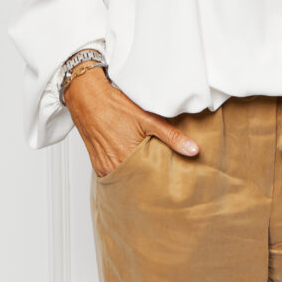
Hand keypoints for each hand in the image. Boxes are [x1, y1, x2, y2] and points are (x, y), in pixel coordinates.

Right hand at [63, 65, 199, 177]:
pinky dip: (123, 172)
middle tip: (162, 183)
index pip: (150, 180)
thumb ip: (172, 136)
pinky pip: (113, 175)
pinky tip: (131, 167)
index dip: (161, 181)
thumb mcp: (148, 119)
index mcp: (129, 159)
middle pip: (137, 182)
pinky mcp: (97, 165)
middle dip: (149, 181)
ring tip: (148, 175)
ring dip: (135, 177)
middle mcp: (114, 167)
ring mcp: (104, 168)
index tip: (171, 184)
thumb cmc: (115, 106)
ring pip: (125, 179)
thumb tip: (194, 150)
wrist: (87, 98)